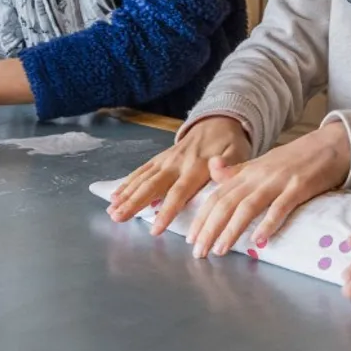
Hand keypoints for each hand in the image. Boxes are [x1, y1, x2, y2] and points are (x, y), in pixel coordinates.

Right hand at [107, 116, 251, 235]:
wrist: (218, 121)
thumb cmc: (230, 144)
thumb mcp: (239, 152)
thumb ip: (230, 164)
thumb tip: (219, 167)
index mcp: (198, 167)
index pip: (179, 192)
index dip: (167, 211)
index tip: (154, 229)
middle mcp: (177, 163)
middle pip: (152, 186)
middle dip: (134, 203)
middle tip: (118, 218)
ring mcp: (166, 159)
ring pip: (143, 179)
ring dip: (126, 195)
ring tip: (112, 212)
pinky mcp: (160, 158)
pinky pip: (141, 171)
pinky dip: (127, 183)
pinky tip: (115, 196)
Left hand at [186, 123, 350, 258]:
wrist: (330, 144)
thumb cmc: (296, 159)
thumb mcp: (262, 163)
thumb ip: (237, 171)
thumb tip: (211, 169)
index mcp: (247, 172)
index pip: (217, 196)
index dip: (202, 217)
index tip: (191, 239)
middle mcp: (258, 176)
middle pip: (226, 203)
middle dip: (209, 229)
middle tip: (199, 252)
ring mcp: (278, 181)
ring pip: (247, 206)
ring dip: (231, 230)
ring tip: (220, 250)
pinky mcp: (299, 187)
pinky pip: (281, 207)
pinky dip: (268, 224)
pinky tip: (258, 241)